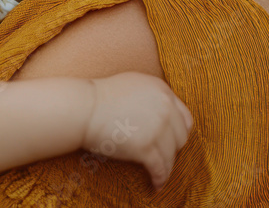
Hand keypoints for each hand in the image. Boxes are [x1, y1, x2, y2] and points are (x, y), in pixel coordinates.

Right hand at [83, 73, 192, 190]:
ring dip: (167, 167)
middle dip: (173, 149)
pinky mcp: (145, 147)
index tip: (172, 141)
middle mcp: (164, 107)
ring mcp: (156, 127)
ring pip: (171, 155)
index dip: (179, 132)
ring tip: (159, 175)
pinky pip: (160, 168)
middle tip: (162, 156)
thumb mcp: (133, 84)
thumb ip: (152, 96)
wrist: (82, 108)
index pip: (185, 118)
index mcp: (162, 91)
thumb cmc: (100, 97)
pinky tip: (156, 185)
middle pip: (181, 137)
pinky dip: (160, 179)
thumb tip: (163, 112)